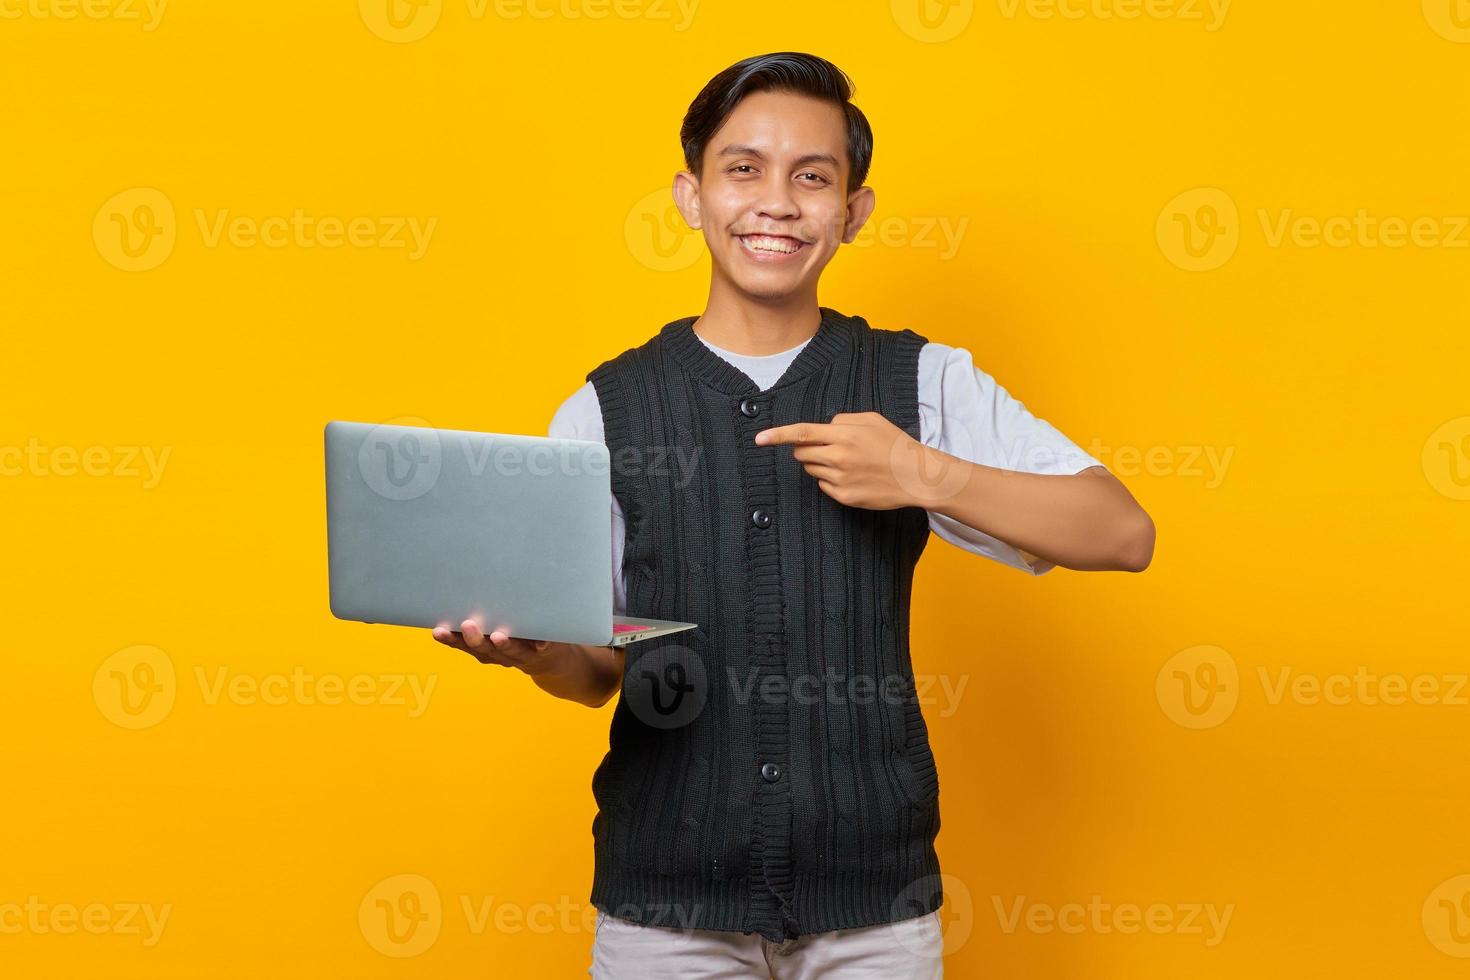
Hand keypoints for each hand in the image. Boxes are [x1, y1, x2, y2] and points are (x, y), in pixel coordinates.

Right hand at [431, 619, 560, 673]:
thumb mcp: (496, 628)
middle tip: (467, 626)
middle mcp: (502, 655)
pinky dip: (542, 645)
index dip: (451, 640)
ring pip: (512, 652)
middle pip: (486, 650)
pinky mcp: (546, 651)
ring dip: (504, 645)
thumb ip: (484, 615)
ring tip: (498, 636)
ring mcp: (524, 655)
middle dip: (476, 640)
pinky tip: (540, 641)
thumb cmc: (518, 638)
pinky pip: (544, 649)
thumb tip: (462, 589)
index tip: (438, 631)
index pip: (464, 645)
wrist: (551, 661)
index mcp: (486, 649)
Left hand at [754, 411, 945, 509]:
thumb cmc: (894, 445)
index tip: (759, 439)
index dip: (777, 435)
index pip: (802, 433)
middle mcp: (838, 458)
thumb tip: (823, 428)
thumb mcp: (871, 420)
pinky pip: (824, 486)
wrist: (916, 476)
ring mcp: (840, 480)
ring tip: (848, 462)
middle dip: (805, 449)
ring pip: (811, 469)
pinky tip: (853, 477)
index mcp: (844, 435)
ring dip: (820, 464)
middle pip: (801, 453)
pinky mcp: (845, 497)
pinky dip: (831, 480)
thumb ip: (842, 420)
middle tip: (827, 447)